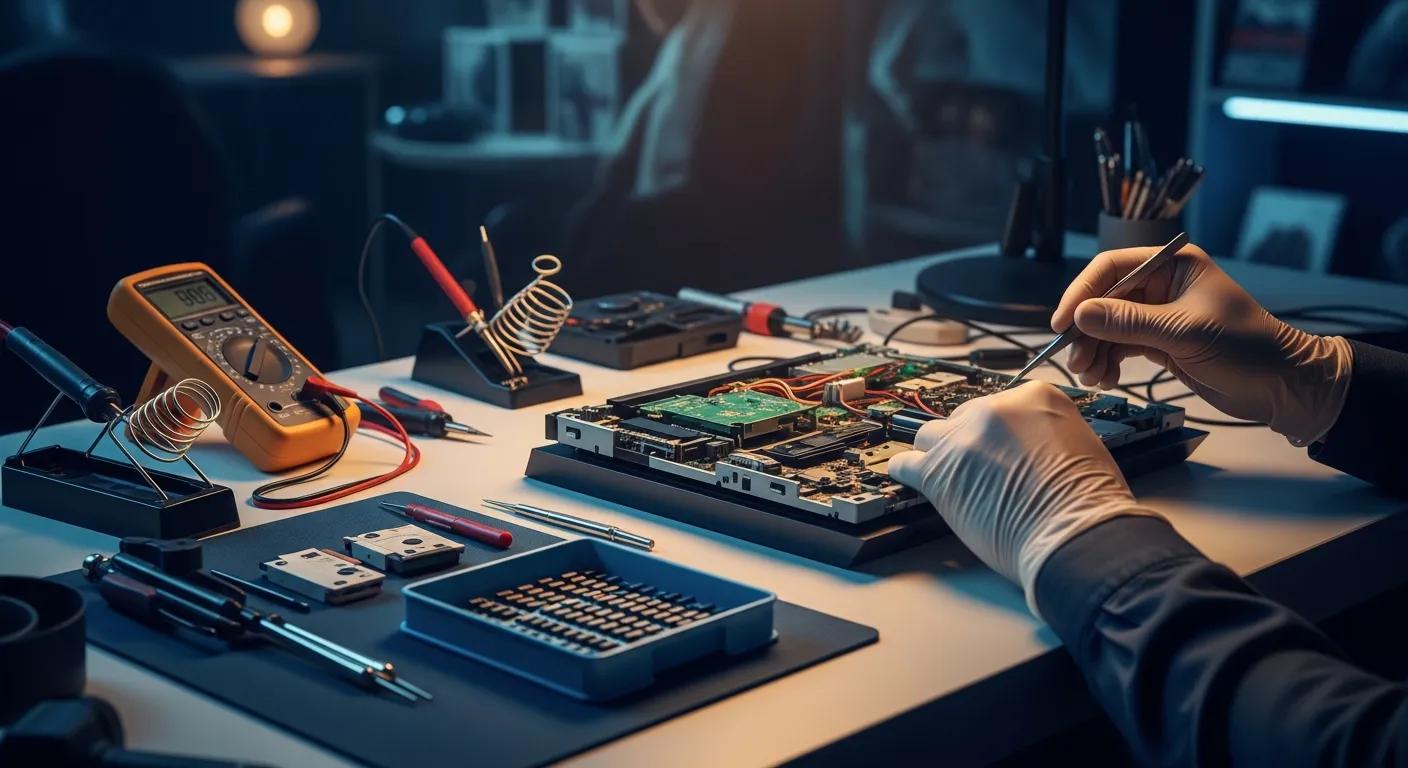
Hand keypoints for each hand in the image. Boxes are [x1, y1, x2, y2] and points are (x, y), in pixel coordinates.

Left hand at [887, 383, 1157, 613]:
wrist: (1074, 532)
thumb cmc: (1088, 501)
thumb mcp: (1082, 443)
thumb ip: (1048, 432)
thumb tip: (1032, 443)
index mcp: (1034, 396)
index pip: (1000, 403)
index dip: (999, 431)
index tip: (999, 446)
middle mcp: (993, 409)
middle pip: (964, 417)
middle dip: (969, 442)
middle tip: (980, 469)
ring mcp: (962, 439)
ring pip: (931, 436)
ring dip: (938, 454)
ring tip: (948, 475)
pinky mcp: (937, 471)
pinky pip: (905, 463)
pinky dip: (907, 472)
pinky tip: (914, 480)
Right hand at [1053, 243, 1352, 443]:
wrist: (1282, 386)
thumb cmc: (1244, 347)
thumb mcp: (1184, 331)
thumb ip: (1129, 322)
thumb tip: (1079, 314)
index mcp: (1171, 265)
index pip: (1111, 268)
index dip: (1081, 293)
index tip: (1062, 323)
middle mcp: (1161, 285)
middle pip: (1104, 300)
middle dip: (1086, 330)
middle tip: (1076, 361)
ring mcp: (1158, 315)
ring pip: (1108, 326)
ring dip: (1094, 350)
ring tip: (1091, 376)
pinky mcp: (1159, 342)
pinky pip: (1120, 346)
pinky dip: (1108, 361)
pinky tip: (1106, 378)